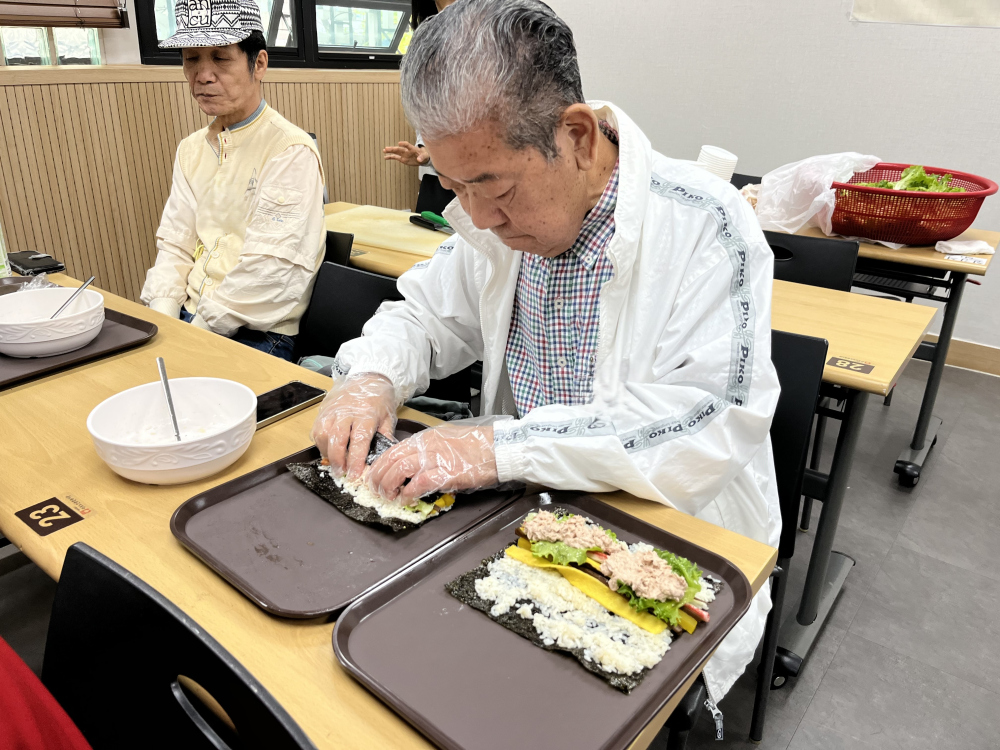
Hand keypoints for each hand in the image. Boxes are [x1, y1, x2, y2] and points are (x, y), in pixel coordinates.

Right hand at [310, 374, 396, 478]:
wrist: (368, 376)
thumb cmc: (379, 398)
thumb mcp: (388, 416)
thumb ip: (385, 437)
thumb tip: (383, 458)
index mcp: (366, 414)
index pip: (359, 440)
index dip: (355, 459)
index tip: (355, 474)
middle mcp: (346, 412)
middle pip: (336, 439)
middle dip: (337, 460)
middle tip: (340, 473)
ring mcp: (332, 410)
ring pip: (322, 434)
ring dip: (326, 452)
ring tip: (334, 463)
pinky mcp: (323, 410)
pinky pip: (316, 429)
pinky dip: (319, 442)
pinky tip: (327, 449)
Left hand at [367, 424, 497, 503]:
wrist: (499, 448)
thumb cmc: (477, 446)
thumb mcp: (446, 441)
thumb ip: (428, 450)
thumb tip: (413, 465)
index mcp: (426, 438)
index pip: (392, 450)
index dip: (379, 466)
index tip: (375, 477)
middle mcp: (427, 446)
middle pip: (391, 461)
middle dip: (379, 478)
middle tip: (377, 491)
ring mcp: (436, 459)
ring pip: (400, 470)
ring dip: (390, 486)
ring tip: (389, 496)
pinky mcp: (446, 474)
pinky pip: (418, 484)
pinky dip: (408, 494)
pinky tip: (406, 500)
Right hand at [382, 141, 429, 166]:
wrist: (423, 158)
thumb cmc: (425, 155)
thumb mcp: (425, 156)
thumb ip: (422, 157)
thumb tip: (419, 160)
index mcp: (412, 148)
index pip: (407, 145)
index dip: (404, 144)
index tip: (399, 143)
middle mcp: (407, 151)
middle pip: (399, 149)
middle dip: (393, 148)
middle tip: (387, 148)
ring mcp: (404, 154)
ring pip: (396, 152)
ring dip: (390, 151)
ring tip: (384, 150)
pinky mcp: (402, 158)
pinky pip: (395, 157)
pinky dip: (390, 157)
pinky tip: (385, 157)